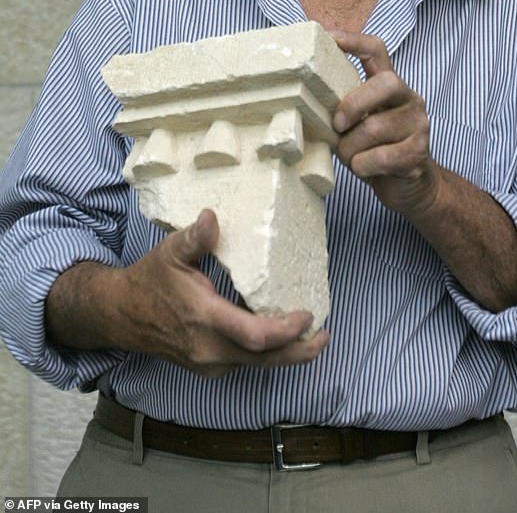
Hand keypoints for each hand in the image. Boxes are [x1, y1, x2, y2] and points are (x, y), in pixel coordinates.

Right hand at [117, 208, 328, 377]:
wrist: (122, 315)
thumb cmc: (150, 280)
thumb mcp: (170, 252)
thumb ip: (195, 238)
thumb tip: (211, 217)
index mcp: (203, 317)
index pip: (255, 336)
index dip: (287, 330)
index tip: (307, 314)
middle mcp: (208, 348)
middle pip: (265, 359)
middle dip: (300, 350)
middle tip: (325, 334)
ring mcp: (207, 363)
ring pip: (256, 366)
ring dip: (286, 354)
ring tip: (311, 336)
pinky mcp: (207, 368)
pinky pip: (244, 364)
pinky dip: (265, 354)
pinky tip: (279, 338)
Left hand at [330, 31, 439, 222]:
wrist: (409, 186)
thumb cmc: (374, 149)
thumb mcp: (357, 123)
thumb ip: (343, 107)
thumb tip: (303, 98)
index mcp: (391, 86)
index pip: (377, 50)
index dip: (353, 40)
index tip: (328, 38)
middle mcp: (409, 99)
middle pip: (386, 83)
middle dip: (354, 104)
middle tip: (338, 125)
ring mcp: (418, 124)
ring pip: (375, 127)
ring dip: (351, 147)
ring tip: (349, 156)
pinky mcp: (418, 152)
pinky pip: (382, 156)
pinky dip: (364, 165)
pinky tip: (364, 167)